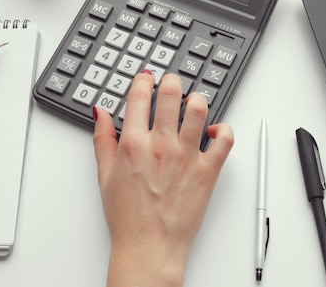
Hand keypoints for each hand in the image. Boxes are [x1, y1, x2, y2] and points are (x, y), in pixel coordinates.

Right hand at [93, 71, 233, 286]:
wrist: (149, 247)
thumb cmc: (127, 217)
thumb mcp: (104, 175)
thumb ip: (102, 139)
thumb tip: (100, 113)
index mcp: (133, 144)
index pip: (140, 95)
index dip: (143, 80)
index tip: (146, 78)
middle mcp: (161, 145)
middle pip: (171, 93)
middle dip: (170, 81)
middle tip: (170, 83)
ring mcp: (187, 156)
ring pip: (199, 108)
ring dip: (196, 99)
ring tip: (192, 103)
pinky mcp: (208, 171)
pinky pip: (225, 139)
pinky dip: (222, 129)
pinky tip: (213, 131)